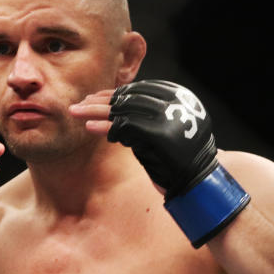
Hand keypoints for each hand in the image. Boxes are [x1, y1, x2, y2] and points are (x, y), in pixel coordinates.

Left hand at [70, 80, 217, 197]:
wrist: (198, 182)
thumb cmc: (177, 158)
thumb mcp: (163, 128)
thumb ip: (145, 115)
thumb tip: (110, 104)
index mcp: (178, 96)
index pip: (137, 90)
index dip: (112, 94)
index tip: (92, 98)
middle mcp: (175, 103)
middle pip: (128, 98)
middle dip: (99, 101)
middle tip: (78, 105)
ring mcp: (168, 118)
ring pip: (124, 110)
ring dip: (95, 111)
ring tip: (75, 112)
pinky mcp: (160, 136)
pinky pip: (126, 128)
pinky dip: (105, 127)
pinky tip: (89, 128)